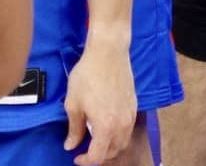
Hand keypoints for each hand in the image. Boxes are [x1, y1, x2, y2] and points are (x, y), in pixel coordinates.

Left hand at [64, 36, 135, 164]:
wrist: (108, 51)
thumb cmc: (88, 75)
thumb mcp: (73, 102)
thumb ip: (74, 128)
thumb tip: (71, 146)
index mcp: (106, 127)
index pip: (98, 156)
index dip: (85, 161)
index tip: (75, 157)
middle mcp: (121, 125)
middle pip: (113, 152)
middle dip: (99, 155)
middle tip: (85, 149)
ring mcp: (130, 115)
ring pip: (123, 142)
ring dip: (110, 146)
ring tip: (97, 139)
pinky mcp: (134, 105)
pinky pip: (128, 129)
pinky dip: (118, 134)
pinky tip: (108, 124)